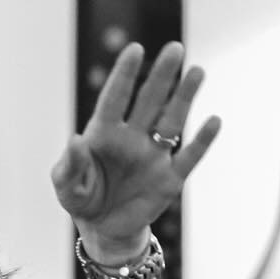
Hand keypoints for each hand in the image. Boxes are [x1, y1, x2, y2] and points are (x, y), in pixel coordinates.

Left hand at [51, 42, 220, 259]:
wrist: (104, 229)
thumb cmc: (82, 199)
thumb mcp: (66, 187)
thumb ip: (70, 165)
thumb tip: (76, 140)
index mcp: (104, 133)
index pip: (115, 98)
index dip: (125, 74)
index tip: (135, 49)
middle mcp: (132, 138)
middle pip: (149, 101)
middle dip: (162, 76)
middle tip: (175, 49)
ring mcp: (153, 156)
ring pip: (172, 121)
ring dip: (184, 98)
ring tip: (197, 72)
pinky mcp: (169, 179)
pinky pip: (188, 157)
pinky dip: (201, 141)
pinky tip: (213, 121)